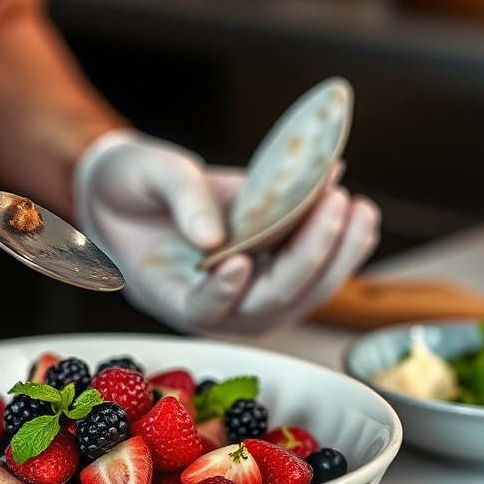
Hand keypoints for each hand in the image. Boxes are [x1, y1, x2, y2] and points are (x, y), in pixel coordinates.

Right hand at [74, 130, 380, 334]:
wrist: (132, 188)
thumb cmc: (126, 186)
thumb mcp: (142, 173)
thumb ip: (180, 197)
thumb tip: (215, 233)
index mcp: (168, 289)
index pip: (201, 310)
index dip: (221, 294)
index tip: (237, 261)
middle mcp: (214, 300)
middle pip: (268, 303)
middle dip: (308, 257)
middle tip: (333, 203)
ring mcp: (247, 289)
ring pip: (302, 294)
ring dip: (337, 255)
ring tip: (357, 208)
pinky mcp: (270, 268)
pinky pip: (313, 271)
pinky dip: (339, 243)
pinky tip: (355, 211)